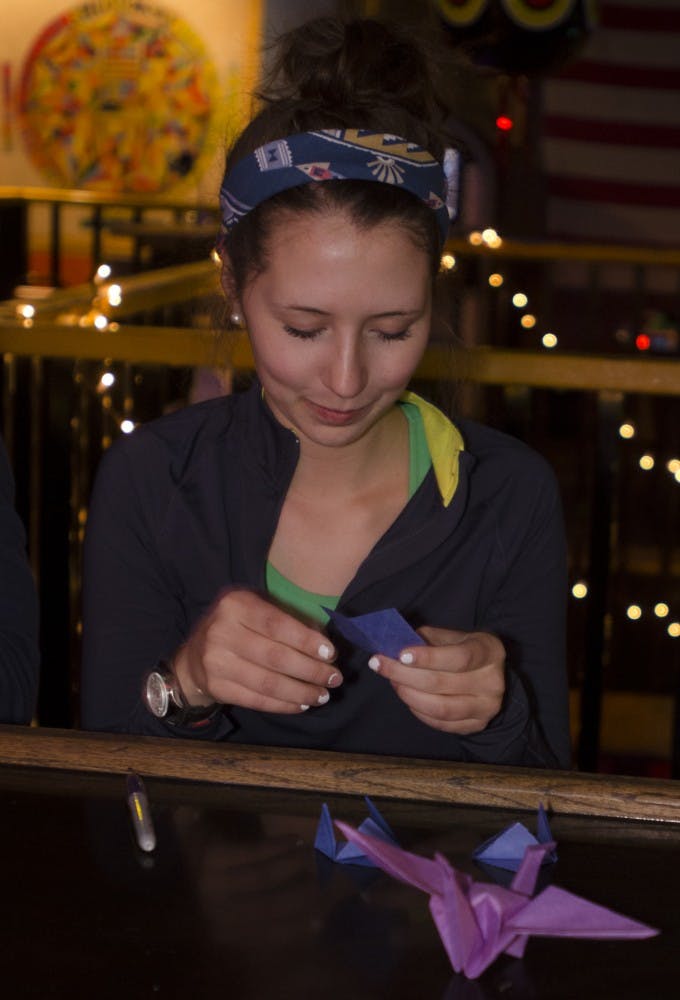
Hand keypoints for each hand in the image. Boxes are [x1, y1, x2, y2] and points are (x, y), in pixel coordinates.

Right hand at [172, 588, 340, 713]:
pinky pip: (257, 700)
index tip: (331, 654)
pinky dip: (283, 704)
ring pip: (268, 683)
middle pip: (275, 657)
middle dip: (311, 670)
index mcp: (235, 605)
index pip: (277, 625)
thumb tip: (324, 645)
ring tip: (322, 695)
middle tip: (334, 678)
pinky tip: (301, 704)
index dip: (306, 641)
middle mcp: (222, 632)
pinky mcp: (217, 688)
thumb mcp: (256, 609)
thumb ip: (287, 620)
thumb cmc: (238, 626)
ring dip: (301, 692)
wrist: (195, 656)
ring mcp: (216, 662)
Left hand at [368, 626, 504, 734]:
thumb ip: (427, 638)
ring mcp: (486, 707)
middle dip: (404, 674)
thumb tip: (394, 643)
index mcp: (489, 651)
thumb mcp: (453, 637)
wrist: (489, 676)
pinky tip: (407, 695)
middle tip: (380, 665)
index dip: (428, 657)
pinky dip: (418, 710)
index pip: (459, 657)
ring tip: (392, 681)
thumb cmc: (464, 651)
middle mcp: (492, 682)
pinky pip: (440, 723)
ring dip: (408, 694)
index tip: (400, 654)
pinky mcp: (476, 726)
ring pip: (439, 708)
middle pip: (441, 683)